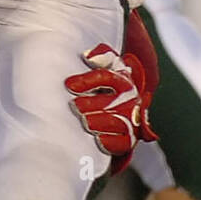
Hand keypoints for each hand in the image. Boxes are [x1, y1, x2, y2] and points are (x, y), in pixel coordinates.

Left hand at [64, 41, 159, 173]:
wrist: (125, 107)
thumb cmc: (109, 86)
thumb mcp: (109, 66)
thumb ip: (102, 56)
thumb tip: (89, 56)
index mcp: (124, 81)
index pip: (108, 78)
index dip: (87, 81)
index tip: (69, 85)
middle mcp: (130, 100)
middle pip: (112, 101)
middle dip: (92, 103)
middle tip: (75, 106)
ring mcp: (131, 120)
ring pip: (118, 121)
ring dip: (100, 122)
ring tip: (85, 121)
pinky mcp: (128, 140)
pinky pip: (123, 142)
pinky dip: (110, 142)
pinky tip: (97, 139)